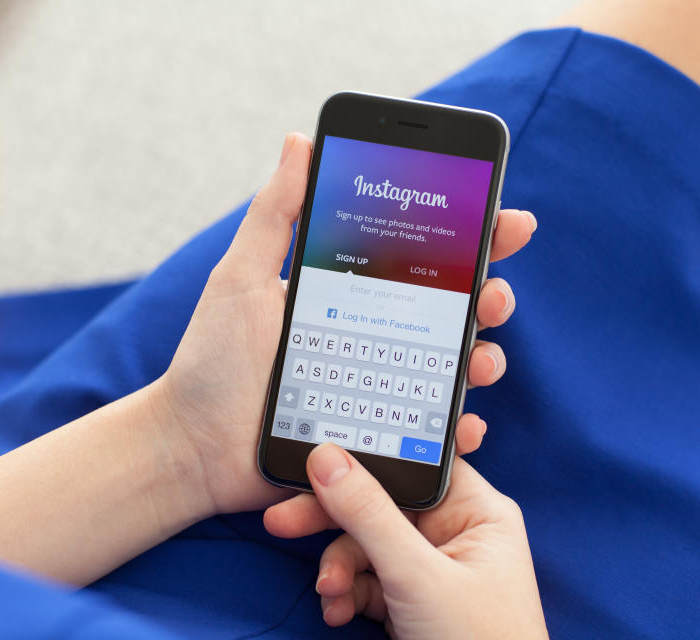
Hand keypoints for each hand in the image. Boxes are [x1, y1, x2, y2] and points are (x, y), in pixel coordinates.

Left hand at [151, 133, 536, 516]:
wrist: (193, 446)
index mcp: (354, 294)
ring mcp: (382, 387)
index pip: (423, 259)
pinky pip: (431, 432)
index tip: (505, 218)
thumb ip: (275, 213)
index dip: (472, 237)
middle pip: (452, 311)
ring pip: (453, 369)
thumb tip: (300, 140)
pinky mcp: (378, 436)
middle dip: (489, 295)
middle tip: (493, 292)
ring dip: (484, 359)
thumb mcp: (242, 276)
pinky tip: (465, 424)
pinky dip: (458, 428)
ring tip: (479, 359)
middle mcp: (377, 336)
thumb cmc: (213, 360)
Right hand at [264, 444, 547, 638]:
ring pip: (368, 547)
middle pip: (382, 506)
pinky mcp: (413, 602)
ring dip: (339, 568)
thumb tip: (328, 458)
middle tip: (284, 522)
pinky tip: (336, 611)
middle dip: (335, 522)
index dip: (364, 462)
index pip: (413, 467)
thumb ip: (369, 515)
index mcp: (477, 511)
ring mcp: (432, 570)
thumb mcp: (416, 576)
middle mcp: (456, 533)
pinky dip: (348, 594)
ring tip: (328, 594)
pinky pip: (368, 581)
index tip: (314, 464)